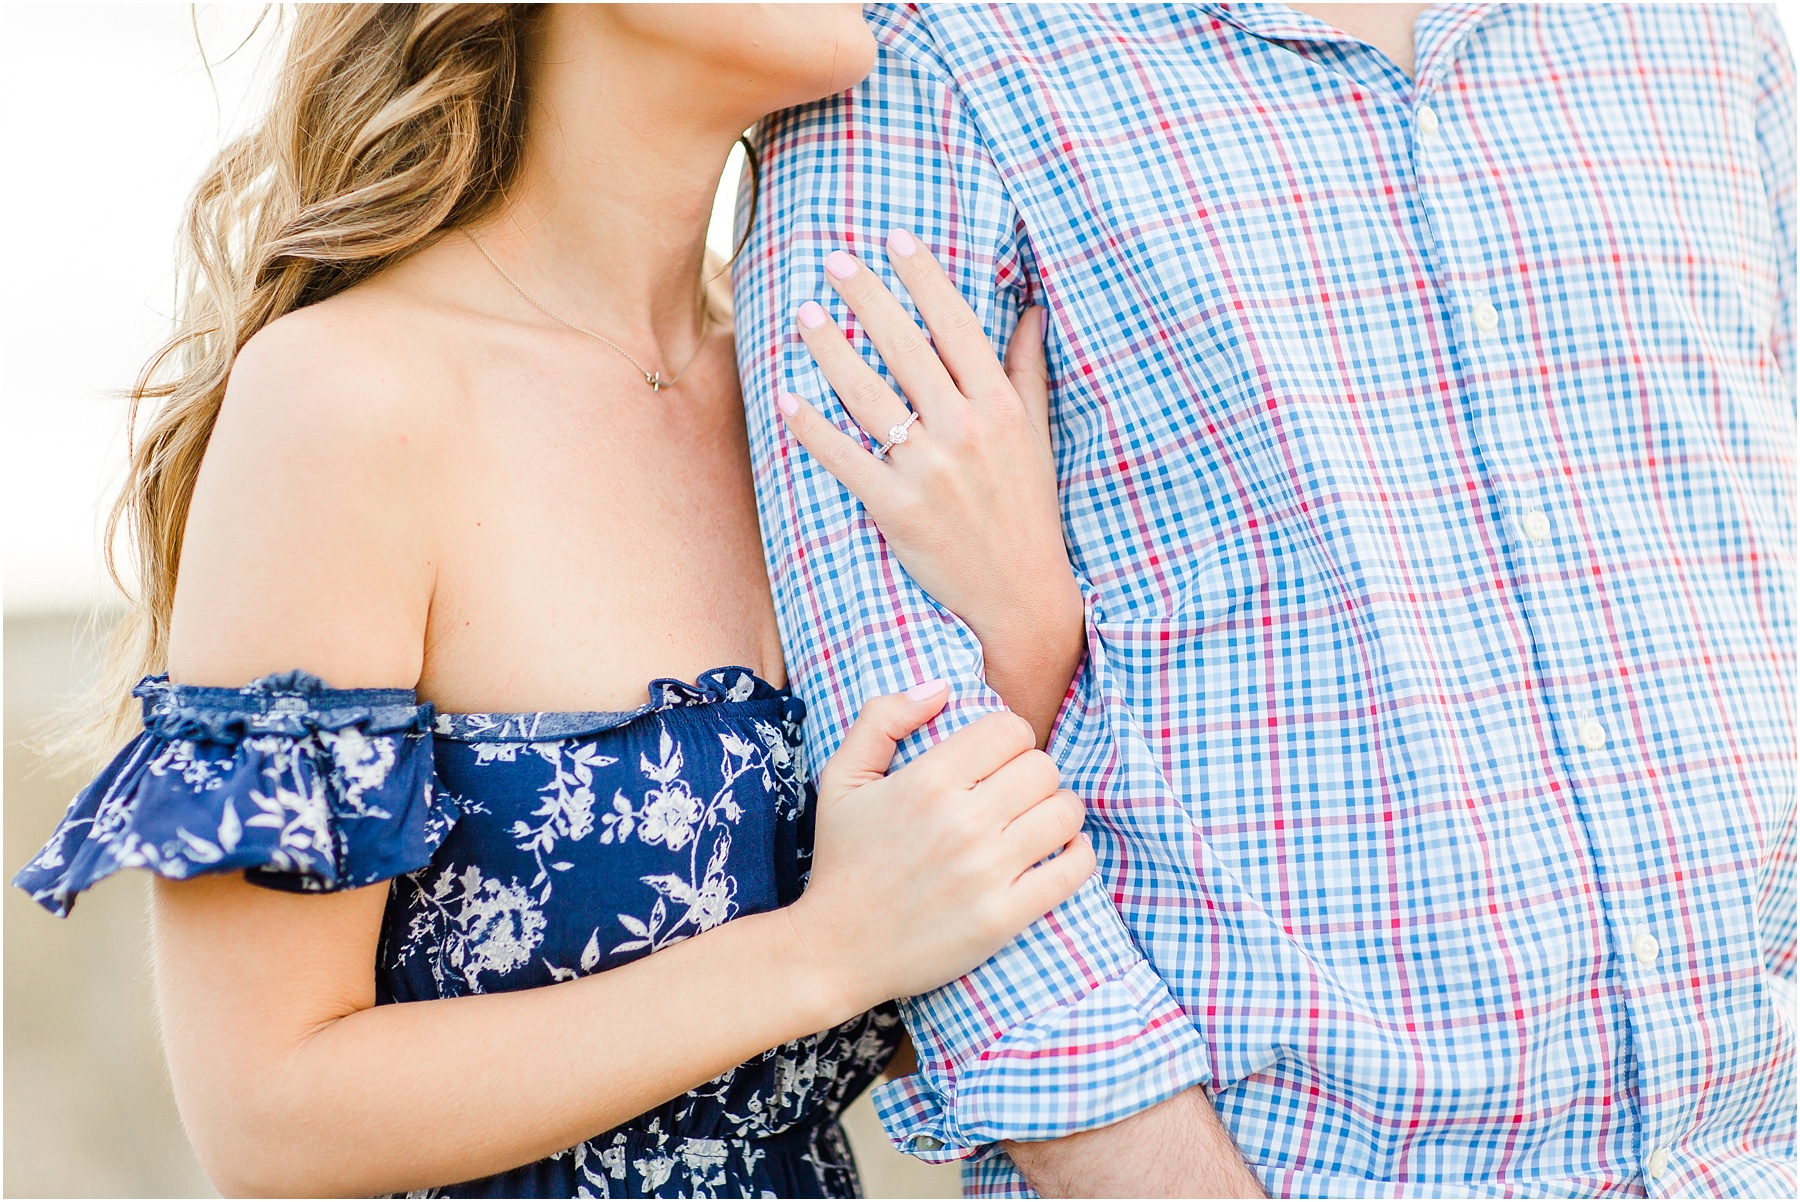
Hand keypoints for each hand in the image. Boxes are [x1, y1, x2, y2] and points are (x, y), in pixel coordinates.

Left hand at [778, 231, 1085, 743]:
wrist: (1021, 599)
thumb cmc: (1027, 512)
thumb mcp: (1035, 437)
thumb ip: (1028, 371)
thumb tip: (1032, 309)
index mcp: (1000, 407)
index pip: (958, 325)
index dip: (924, 278)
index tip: (895, 239)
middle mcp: (965, 431)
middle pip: (906, 348)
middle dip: (867, 298)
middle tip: (833, 260)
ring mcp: (929, 471)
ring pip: (869, 396)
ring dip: (831, 351)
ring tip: (804, 316)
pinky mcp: (897, 511)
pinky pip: (846, 461)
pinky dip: (814, 430)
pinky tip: (788, 401)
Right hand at [786, 681, 1094, 1010]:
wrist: (834, 950)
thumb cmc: (842, 861)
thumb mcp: (841, 778)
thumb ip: (882, 717)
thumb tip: (942, 687)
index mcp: (927, 782)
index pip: (1010, 729)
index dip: (1009, 738)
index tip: (996, 759)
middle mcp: (961, 822)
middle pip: (1044, 768)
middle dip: (1034, 774)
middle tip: (1015, 793)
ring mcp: (987, 872)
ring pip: (1065, 812)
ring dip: (1058, 811)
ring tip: (1036, 821)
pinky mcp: (1004, 917)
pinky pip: (1074, 868)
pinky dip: (1076, 854)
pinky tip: (1056, 853)